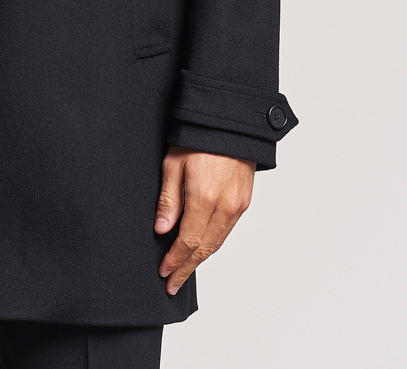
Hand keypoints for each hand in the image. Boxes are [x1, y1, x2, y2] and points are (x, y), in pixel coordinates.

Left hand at [154, 146, 254, 294]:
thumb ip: (168, 199)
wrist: (231, 123)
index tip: (163, 272)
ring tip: (184, 271)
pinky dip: (213, 244)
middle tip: (172, 284)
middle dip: (186, 268)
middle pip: (204, 249)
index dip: (175, 259)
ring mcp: (238, 206)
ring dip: (200, 260)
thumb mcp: (174, 162)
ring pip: (217, 242)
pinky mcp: (244, 202)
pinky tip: (202, 249)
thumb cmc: (199, 137)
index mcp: (204, 197)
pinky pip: (227, 231)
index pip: (188, 241)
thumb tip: (162, 229)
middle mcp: (225, 206)